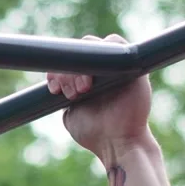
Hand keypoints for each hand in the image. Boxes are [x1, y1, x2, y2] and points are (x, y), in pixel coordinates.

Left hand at [47, 34, 152, 165]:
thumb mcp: (71, 116)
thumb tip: (58, 84)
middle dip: (68, 72)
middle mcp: (101, 72)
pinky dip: (101, 50)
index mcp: (86, 82)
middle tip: (71, 94)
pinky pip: (115, 42)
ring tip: (82, 89)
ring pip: (94, 47)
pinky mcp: (130, 63)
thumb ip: (64, 99)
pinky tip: (94, 75)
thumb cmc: (95, 134)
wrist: (118, 143)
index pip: (68, 65)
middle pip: (78, 54)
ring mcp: (115, 66)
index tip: (54, 89)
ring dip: (82, 64)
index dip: (57, 72)